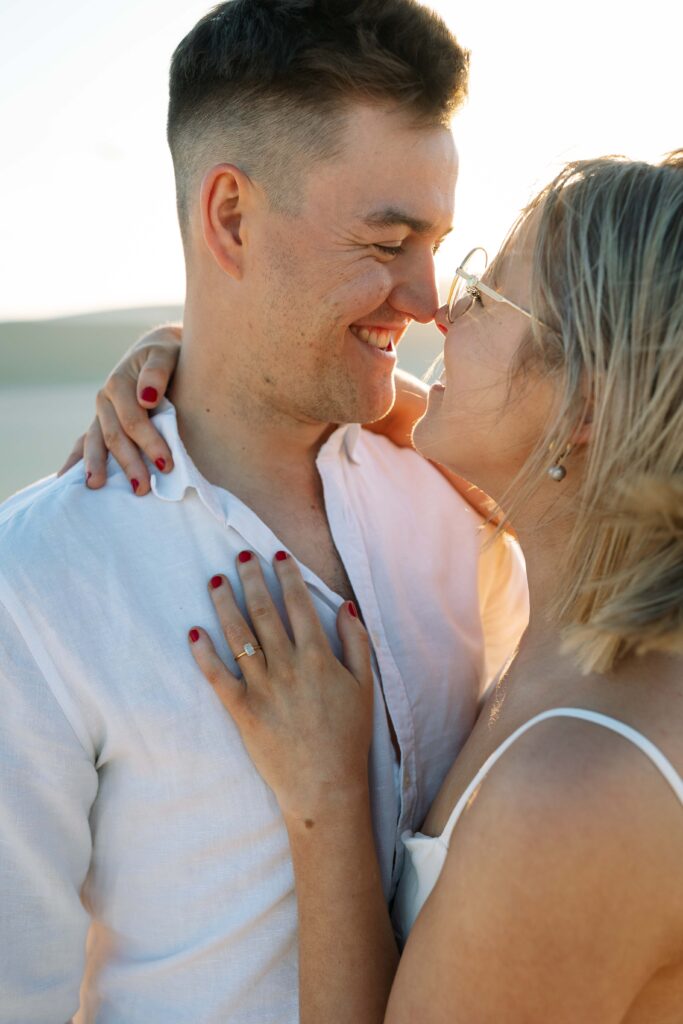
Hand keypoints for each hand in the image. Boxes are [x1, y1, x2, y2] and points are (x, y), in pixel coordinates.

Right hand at [58, 324, 181, 493]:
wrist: (157, 351)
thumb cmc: (167, 356)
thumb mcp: (166, 355)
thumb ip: (157, 373)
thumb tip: (147, 398)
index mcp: (119, 384)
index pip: (133, 420)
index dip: (149, 442)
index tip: (166, 464)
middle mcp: (105, 400)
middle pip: (113, 436)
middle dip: (128, 463)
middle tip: (142, 488)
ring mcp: (100, 414)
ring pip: (93, 442)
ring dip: (96, 466)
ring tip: (96, 487)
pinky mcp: (101, 424)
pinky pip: (84, 443)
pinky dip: (76, 460)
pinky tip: (66, 480)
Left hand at [189, 551, 373, 825]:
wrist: (325, 785)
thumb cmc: (349, 736)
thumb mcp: (365, 685)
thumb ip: (356, 643)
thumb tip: (345, 606)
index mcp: (317, 656)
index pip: (298, 604)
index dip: (287, 576)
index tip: (277, 556)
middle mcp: (287, 666)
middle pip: (263, 611)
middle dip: (252, 579)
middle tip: (240, 557)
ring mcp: (262, 688)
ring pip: (238, 635)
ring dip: (225, 604)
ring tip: (216, 581)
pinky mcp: (242, 711)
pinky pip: (217, 676)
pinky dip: (204, 653)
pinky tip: (195, 632)